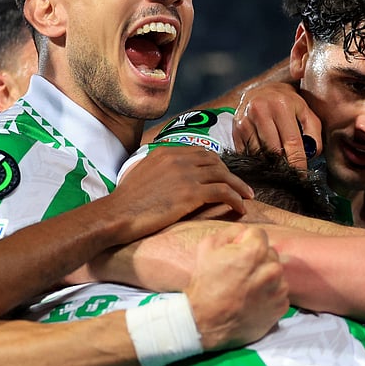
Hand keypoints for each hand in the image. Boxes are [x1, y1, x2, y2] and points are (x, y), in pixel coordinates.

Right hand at [102, 145, 252, 242]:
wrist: (117, 214)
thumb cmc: (125, 202)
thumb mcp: (141, 173)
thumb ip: (158, 169)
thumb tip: (167, 177)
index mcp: (166, 152)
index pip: (201, 152)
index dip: (217, 165)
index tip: (224, 176)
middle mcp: (178, 158)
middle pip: (216, 162)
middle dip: (231, 174)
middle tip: (240, 188)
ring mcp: (186, 174)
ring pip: (224, 176)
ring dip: (239, 187)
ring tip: (247, 198)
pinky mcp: (191, 193)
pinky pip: (223, 192)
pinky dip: (236, 200)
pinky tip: (240, 209)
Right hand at [186, 224, 287, 350]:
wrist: (206, 322)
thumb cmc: (205, 284)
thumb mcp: (207, 247)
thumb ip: (230, 232)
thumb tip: (244, 232)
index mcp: (255, 251)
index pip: (259, 235)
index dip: (245, 242)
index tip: (236, 254)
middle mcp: (272, 268)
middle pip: (270, 253)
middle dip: (257, 259)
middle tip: (240, 273)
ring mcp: (279, 289)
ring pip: (276, 274)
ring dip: (265, 277)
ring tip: (247, 288)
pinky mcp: (281, 307)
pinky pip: (279, 293)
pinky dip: (269, 295)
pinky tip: (253, 300)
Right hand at [232, 81, 320, 168]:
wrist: (262, 90)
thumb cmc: (287, 104)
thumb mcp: (306, 111)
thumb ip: (313, 132)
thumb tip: (312, 154)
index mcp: (282, 105)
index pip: (292, 142)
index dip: (297, 163)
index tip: (301, 177)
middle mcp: (260, 110)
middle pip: (273, 150)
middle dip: (283, 164)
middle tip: (289, 170)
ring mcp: (245, 119)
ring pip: (258, 154)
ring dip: (269, 161)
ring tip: (276, 160)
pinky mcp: (236, 128)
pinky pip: (246, 152)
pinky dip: (256, 158)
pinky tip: (263, 154)